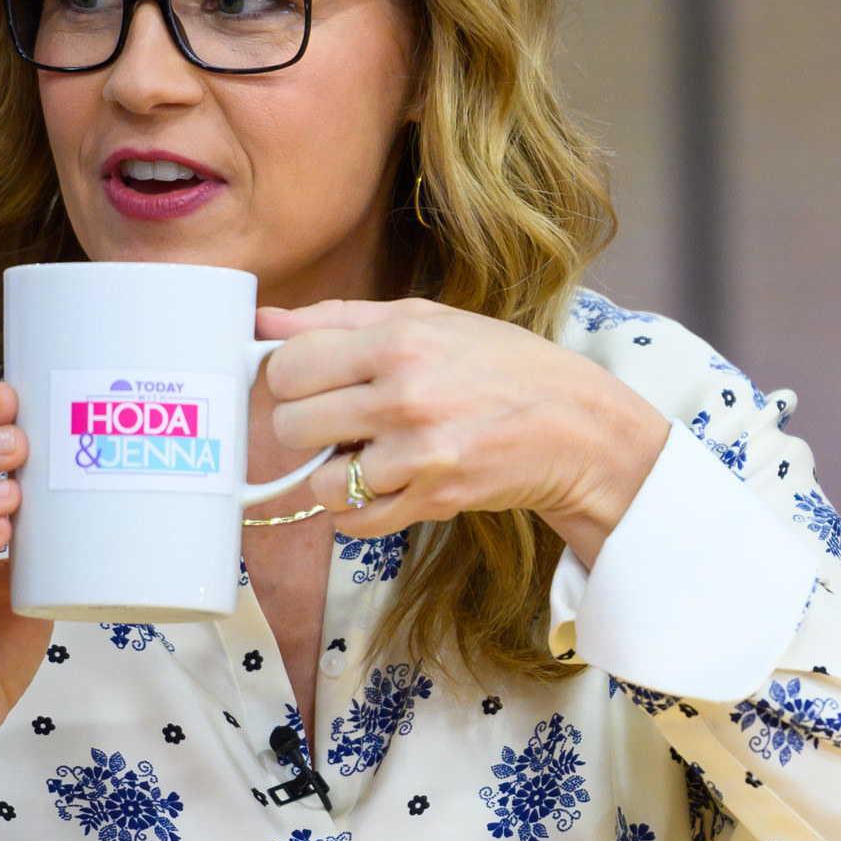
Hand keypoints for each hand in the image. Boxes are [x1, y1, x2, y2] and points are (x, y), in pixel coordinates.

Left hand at [255, 299, 671, 567]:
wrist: (577, 426)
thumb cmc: (502, 366)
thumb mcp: (429, 320)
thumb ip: (341, 318)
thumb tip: (264, 320)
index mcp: (399, 340)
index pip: (289, 366)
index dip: (290, 379)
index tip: (312, 384)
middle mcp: (405, 396)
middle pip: (292, 426)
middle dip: (308, 429)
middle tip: (341, 423)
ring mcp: (420, 454)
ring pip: (320, 483)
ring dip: (335, 476)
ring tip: (369, 458)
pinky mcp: (434, 500)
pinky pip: (356, 522)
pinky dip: (357, 512)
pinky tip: (384, 488)